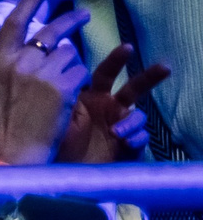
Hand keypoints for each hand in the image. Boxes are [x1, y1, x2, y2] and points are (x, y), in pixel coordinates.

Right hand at [0, 0, 95, 164]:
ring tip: (63, 86)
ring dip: (70, 66)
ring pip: (68, 54)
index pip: (15, 20)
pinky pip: (79, 71)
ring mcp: (40, 73)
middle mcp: (18, 60)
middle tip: (84, 17)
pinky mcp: (62, 87)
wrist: (12, 152)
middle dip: (70, 22)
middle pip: (50, 31)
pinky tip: (69, 95)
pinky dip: (77, 80)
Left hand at [55, 43, 167, 163]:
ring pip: (138, 116)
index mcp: (92, 96)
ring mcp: (120, 127)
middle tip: (165, 66)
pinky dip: (135, 137)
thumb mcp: (60, 112)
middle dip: (150, 77)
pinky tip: (125, 142)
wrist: (58, 171)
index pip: (106, 73)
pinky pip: (140, 137)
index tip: (127, 47)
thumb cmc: (54, 139)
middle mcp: (109, 108)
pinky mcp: (127, 146)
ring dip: (131, 122)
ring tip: (118, 132)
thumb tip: (72, 69)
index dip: (116, 60)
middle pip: (134, 88)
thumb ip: (68, 93)